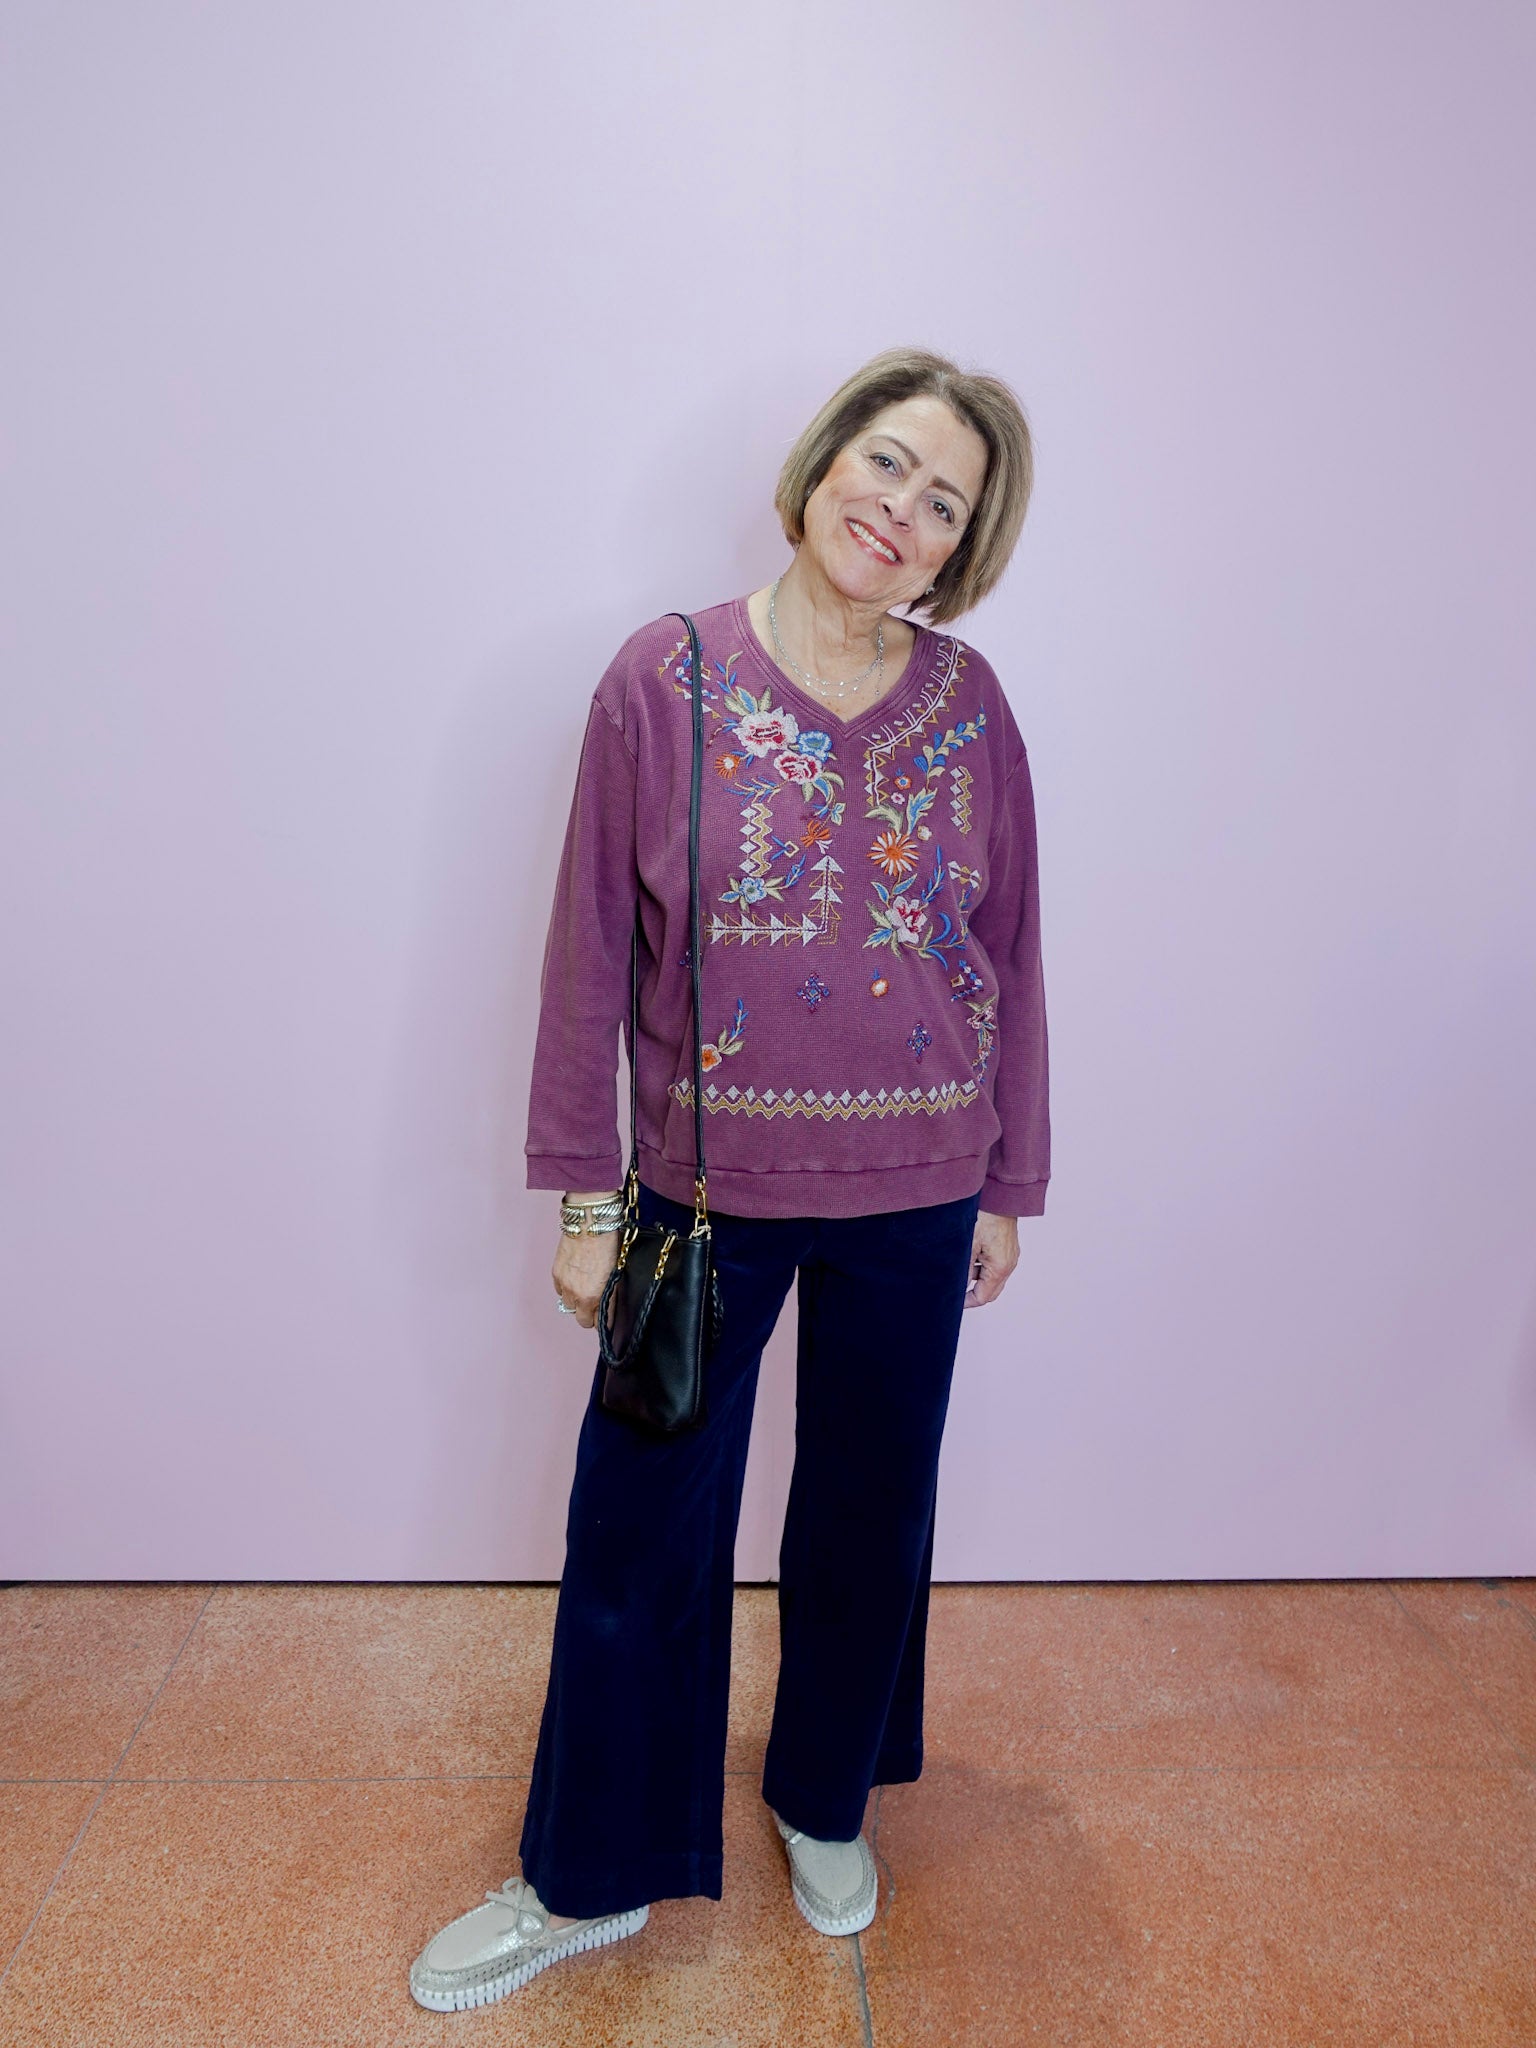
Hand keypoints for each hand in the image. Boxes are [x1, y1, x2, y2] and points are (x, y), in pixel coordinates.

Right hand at [552, 1195, 622, 1328]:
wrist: (589, 1224)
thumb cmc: (607, 1243)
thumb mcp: (616, 1271)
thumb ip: (611, 1291)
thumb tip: (609, 1301)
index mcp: (597, 1296)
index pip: (601, 1322)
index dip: (605, 1321)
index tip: (607, 1319)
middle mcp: (579, 1295)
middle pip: (582, 1321)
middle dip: (590, 1316)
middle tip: (595, 1307)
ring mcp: (565, 1286)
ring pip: (569, 1307)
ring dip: (576, 1302)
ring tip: (584, 1290)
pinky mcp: (556, 1275)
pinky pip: (559, 1292)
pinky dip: (565, 1290)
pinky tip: (573, 1280)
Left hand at [964, 1209, 1018, 1307]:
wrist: (1000, 1196)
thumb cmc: (986, 1216)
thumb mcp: (969, 1245)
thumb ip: (965, 1270)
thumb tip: (959, 1287)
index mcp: (1000, 1267)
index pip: (984, 1296)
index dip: (968, 1302)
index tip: (955, 1301)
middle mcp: (1009, 1264)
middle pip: (992, 1291)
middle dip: (974, 1293)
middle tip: (957, 1291)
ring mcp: (1011, 1255)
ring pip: (993, 1277)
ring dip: (977, 1277)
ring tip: (961, 1266)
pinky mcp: (1008, 1247)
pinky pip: (996, 1265)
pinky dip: (983, 1266)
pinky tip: (971, 1254)